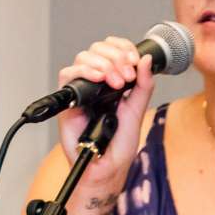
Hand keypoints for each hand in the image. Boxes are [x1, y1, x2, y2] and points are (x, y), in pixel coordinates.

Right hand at [55, 35, 158, 191]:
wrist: (106, 165)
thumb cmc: (119, 144)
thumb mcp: (137, 110)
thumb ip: (143, 85)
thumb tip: (146, 60)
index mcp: (114, 81)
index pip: (114, 50)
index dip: (124, 48)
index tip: (135, 60)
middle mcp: (97, 82)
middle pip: (99, 49)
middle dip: (116, 57)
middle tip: (127, 76)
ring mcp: (82, 89)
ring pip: (84, 57)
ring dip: (103, 64)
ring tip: (116, 82)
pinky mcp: (68, 100)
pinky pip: (68, 75)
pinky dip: (84, 71)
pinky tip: (98, 79)